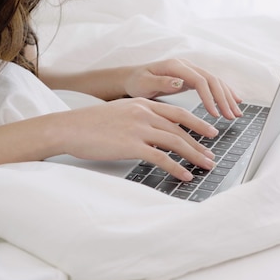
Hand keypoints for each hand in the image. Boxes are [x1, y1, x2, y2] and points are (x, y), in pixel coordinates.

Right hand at [56, 98, 218, 180]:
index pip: (178, 113)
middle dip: (200, 144)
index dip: (198, 123)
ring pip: (176, 143)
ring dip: (194, 156)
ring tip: (205, 166)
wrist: (68, 128)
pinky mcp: (131, 145)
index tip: (211, 132)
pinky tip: (184, 175)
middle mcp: (144, 113)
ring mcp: (139, 129)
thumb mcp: (121, 112)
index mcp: (143, 104)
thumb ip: (140, 117)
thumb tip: (156, 130)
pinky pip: (161, 158)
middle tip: (212, 155)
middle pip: (181, 129)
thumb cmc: (90, 123)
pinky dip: (176, 168)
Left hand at [124, 59, 242, 119]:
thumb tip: (180, 82)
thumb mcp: (144, 84)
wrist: (132, 78)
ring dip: (228, 97)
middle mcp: (187, 65)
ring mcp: (191, 70)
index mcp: (176, 66)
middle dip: (224, 99)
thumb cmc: (136, 83)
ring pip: (216, 82)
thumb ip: (161, 83)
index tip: (215, 115)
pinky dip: (225, 93)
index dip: (210, 98)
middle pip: (212, 80)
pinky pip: (213, 84)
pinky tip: (235, 102)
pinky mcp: (193, 77)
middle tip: (231, 117)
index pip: (200, 81)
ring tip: (236, 114)